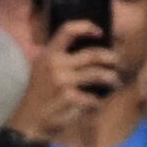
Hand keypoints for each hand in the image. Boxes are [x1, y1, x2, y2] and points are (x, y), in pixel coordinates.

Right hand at [10, 8, 129, 138]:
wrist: (28, 119)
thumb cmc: (39, 93)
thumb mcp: (42, 69)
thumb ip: (60, 58)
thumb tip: (90, 51)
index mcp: (49, 53)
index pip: (68, 30)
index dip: (86, 27)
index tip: (100, 32)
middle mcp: (56, 64)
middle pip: (92, 54)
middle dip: (110, 58)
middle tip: (117, 62)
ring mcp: (63, 81)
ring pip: (98, 74)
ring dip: (111, 79)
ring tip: (115, 82)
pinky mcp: (70, 98)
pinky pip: (93, 97)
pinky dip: (98, 101)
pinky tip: (98, 103)